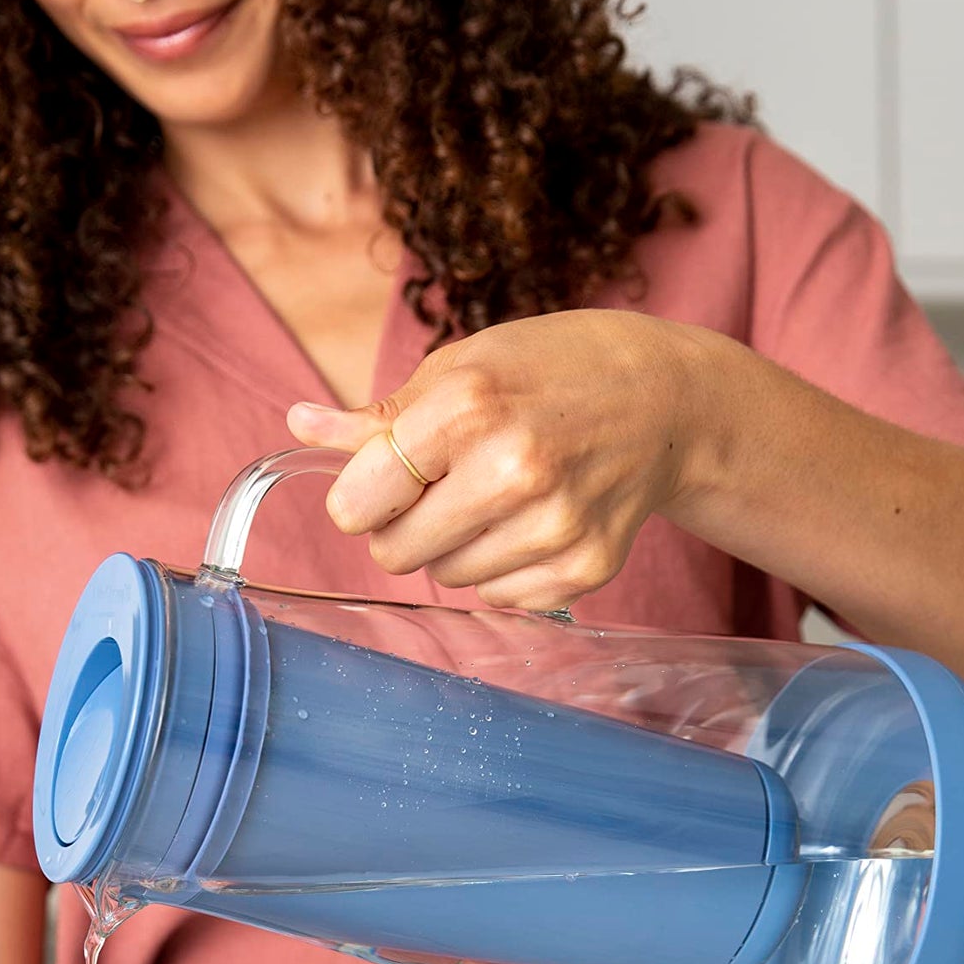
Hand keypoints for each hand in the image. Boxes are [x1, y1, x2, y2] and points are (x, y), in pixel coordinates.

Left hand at [287, 309, 722, 610]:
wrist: (663, 402)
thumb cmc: (550, 373)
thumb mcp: (461, 367)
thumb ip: (379, 416)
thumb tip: (299, 425)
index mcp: (467, 407)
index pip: (358, 502)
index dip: (359, 498)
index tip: (383, 481)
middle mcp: (513, 470)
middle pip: (395, 553)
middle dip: (403, 526)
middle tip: (446, 486)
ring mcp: (553, 526)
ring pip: (445, 579)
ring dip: (454, 548)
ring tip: (498, 497)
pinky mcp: (583, 568)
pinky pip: (498, 597)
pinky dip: (502, 568)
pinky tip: (532, 521)